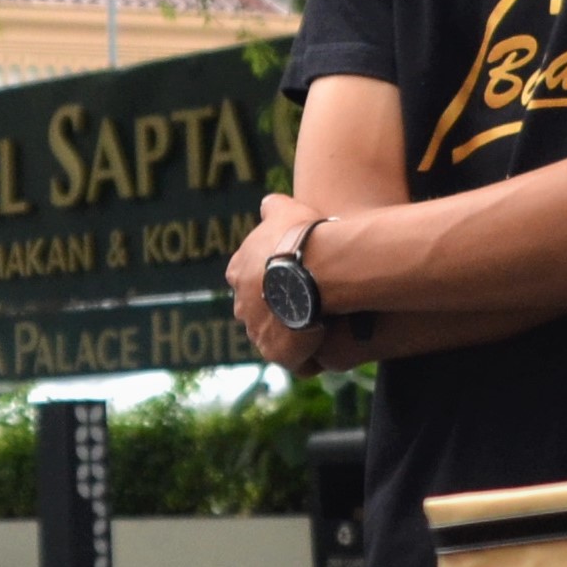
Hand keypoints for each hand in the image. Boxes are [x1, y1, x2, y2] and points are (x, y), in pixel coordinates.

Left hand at [226, 191, 338, 372]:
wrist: (314, 269)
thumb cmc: (300, 236)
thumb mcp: (285, 210)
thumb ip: (273, 207)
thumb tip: (268, 204)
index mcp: (239, 272)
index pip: (252, 281)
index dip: (275, 280)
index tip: (296, 277)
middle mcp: (241, 305)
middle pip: (261, 311)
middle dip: (281, 310)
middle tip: (312, 303)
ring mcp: (257, 332)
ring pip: (277, 337)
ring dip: (295, 334)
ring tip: (324, 327)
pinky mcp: (276, 354)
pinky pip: (296, 362)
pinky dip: (309, 357)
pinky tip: (328, 347)